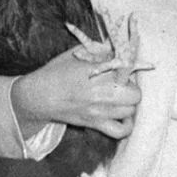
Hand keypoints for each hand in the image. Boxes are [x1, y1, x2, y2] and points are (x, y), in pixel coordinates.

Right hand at [9, 38, 141, 138]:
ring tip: (119, 97)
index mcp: (100, 72)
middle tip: (121, 84)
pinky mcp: (95, 124)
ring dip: (128, 103)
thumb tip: (117, 45)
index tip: (124, 65)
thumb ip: (100, 49)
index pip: (129, 69)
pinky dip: (127, 124)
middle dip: (131, 87)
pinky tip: (122, 116)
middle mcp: (103, 93)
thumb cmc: (57, 72)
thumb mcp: (77, 52)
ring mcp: (100, 111)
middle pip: (136, 94)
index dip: (130, 66)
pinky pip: (121, 131)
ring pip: (131, 110)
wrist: (40, 95)